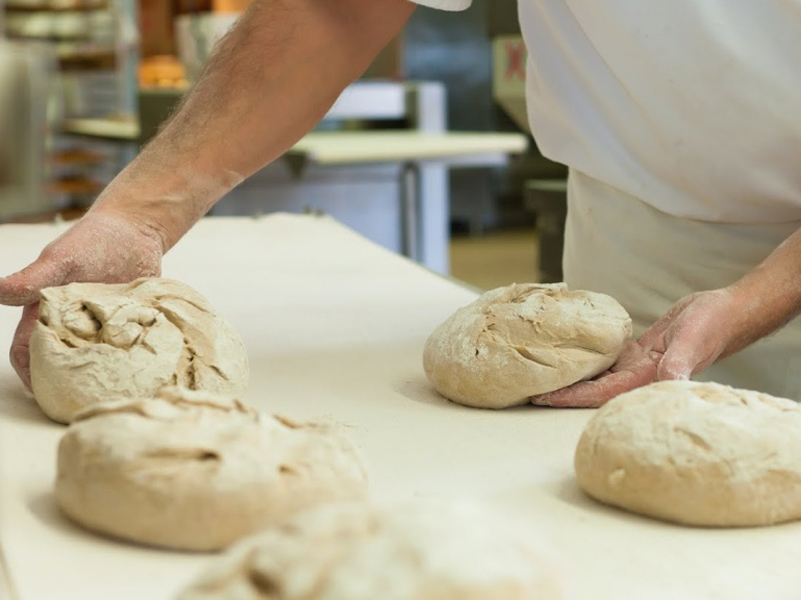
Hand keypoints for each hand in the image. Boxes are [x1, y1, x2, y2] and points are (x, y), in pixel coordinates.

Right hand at [0, 209, 163, 387]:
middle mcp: (75, 325)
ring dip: (104, 376)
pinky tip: (145, 375)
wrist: (136, 229)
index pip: (29, 352)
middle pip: (64, 364)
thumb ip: (33, 279)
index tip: (46, 392)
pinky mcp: (133, 326)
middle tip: (86, 401)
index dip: (32, 374)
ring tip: (117, 393)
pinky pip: (132, 349)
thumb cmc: (92, 240)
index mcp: (48, 314)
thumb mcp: (61, 259)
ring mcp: (105, 328)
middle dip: (70, 383)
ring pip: (99, 361)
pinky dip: (136, 361)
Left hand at [531, 289, 750, 407]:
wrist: (727, 312)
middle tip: (528, 390)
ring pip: (597, 375)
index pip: (599, 394)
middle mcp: (637, 376)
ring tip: (542, 375)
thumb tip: (668, 382)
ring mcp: (637, 364)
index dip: (570, 398)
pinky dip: (587, 357)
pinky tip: (570, 355)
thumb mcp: (692, 342)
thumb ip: (678, 364)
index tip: (542, 399)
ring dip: (572, 376)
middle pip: (590, 389)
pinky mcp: (639, 350)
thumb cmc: (713, 325)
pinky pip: (607, 358)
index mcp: (646, 379)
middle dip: (561, 391)